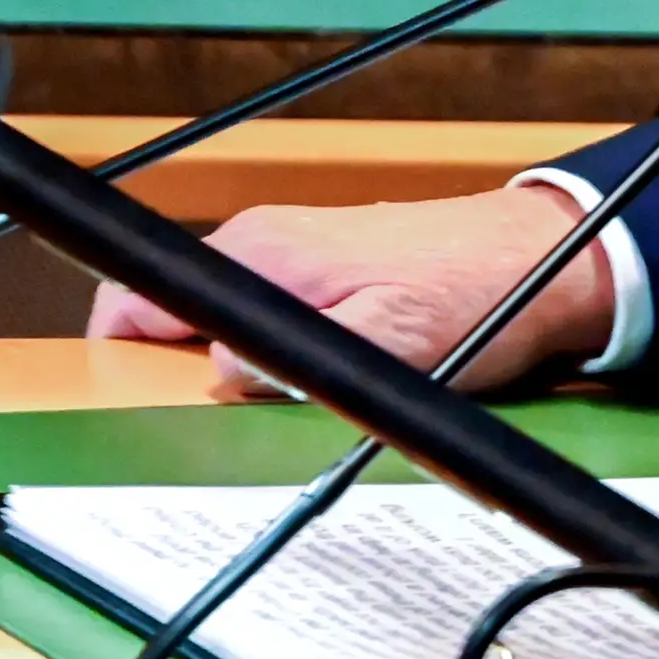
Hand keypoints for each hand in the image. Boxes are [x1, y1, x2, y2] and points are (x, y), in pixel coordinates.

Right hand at [84, 187, 614, 399]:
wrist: (542, 263)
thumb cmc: (473, 297)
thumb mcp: (384, 346)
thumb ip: (294, 362)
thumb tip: (226, 374)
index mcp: (262, 253)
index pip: (138, 293)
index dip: (116, 352)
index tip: (123, 397)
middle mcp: (268, 244)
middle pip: (177, 314)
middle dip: (182, 370)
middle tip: (220, 414)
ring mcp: (296, 254)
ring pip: (225, 320)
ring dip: (235, 366)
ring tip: (276, 403)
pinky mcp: (328, 270)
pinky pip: (268, 317)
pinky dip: (274, 353)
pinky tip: (313, 380)